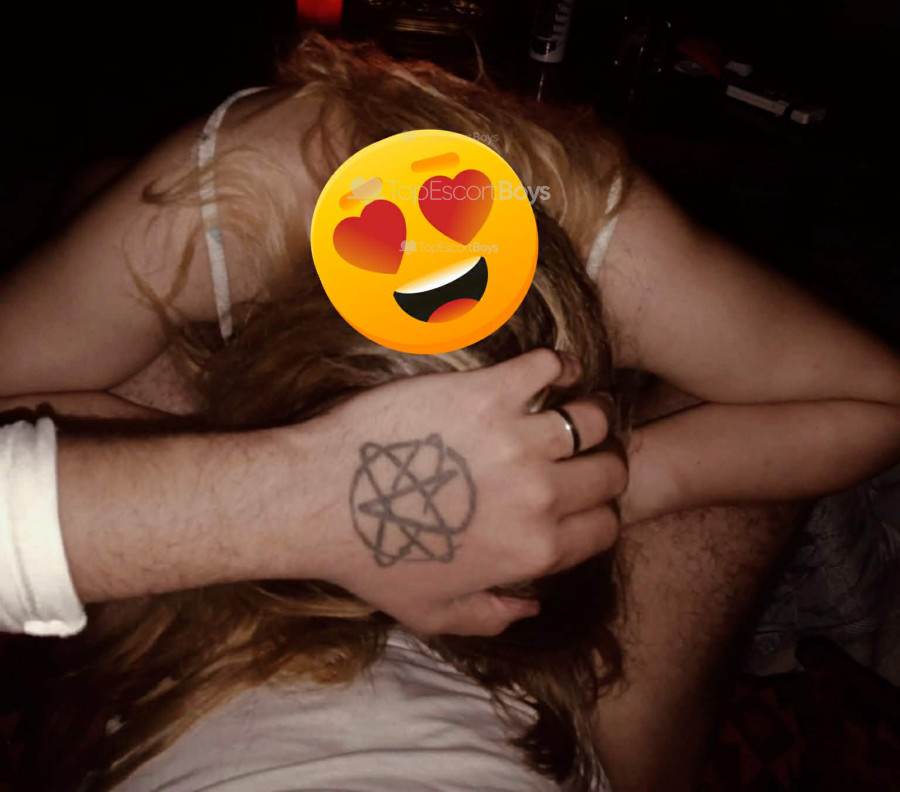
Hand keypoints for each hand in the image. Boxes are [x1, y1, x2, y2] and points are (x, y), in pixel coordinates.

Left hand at [281, 350, 626, 636]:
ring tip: (569, 408)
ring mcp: (515, 441)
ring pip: (592, 418)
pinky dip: (561, 365)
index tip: (582, 497)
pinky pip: (549, 367)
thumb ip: (492, 615)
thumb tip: (532, 604)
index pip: (604, 528)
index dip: (599, 512)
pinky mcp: (486, 393)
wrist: (321, 498)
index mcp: (532, 551)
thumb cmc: (370, 556)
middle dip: (604, 463)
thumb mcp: (433, 612)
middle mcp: (537, 497)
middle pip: (610, 472)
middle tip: (582, 451)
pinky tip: (554, 370)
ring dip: (588, 413)